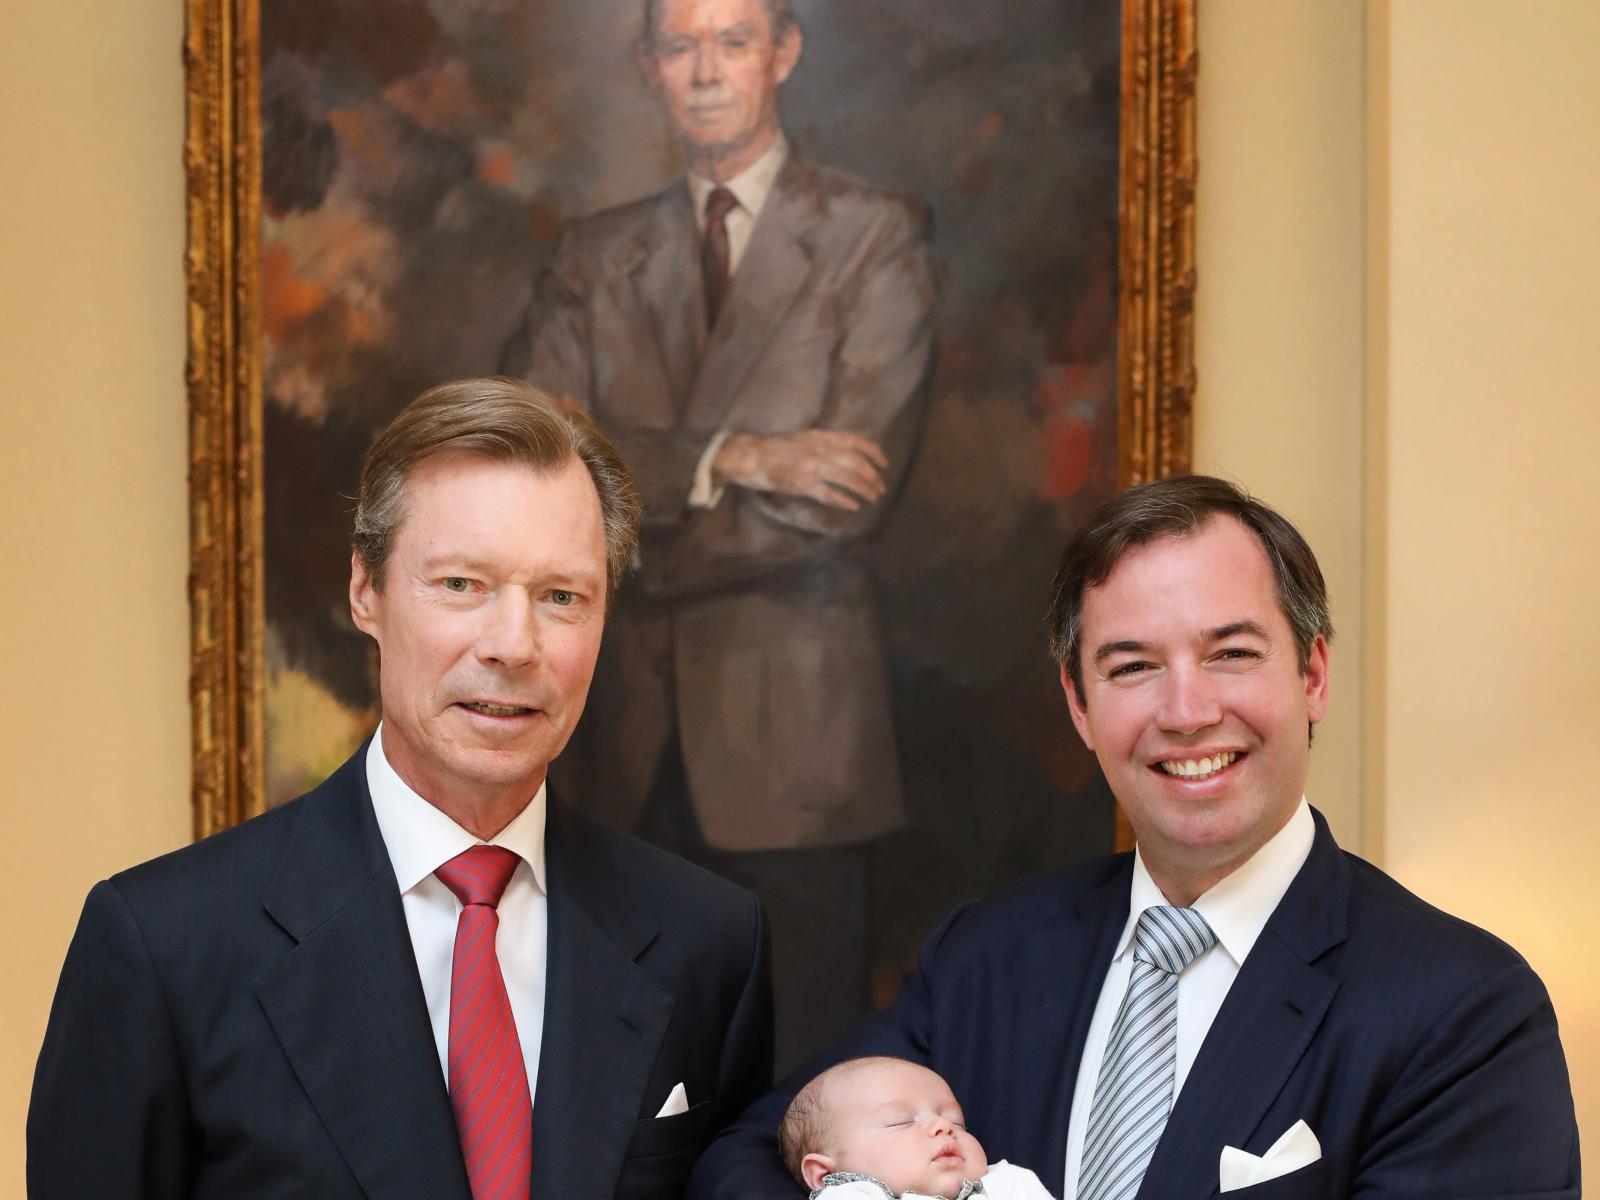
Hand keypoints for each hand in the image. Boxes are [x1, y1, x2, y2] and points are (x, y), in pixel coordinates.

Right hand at [712, 430, 889, 510]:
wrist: (751, 456)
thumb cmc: (778, 449)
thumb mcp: (806, 438)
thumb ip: (826, 443)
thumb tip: (850, 452)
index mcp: (821, 437)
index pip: (856, 441)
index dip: (874, 453)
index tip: (884, 464)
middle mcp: (819, 449)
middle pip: (856, 463)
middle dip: (872, 477)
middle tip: (880, 488)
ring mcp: (811, 467)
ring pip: (847, 478)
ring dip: (864, 490)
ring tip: (872, 498)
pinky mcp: (801, 484)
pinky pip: (829, 494)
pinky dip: (844, 501)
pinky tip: (853, 506)